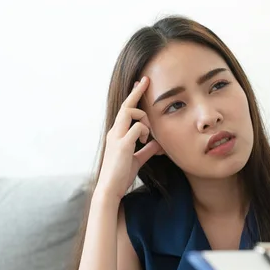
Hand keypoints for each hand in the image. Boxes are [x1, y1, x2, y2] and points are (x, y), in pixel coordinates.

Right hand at [95, 76, 162, 200]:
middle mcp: (115, 132)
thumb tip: (159, 143)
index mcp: (117, 134)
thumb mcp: (137, 159)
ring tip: (148, 136)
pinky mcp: (122, 145)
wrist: (110, 188)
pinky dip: (146, 132)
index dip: (133, 97)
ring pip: (131, 113)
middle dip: (136, 92)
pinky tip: (147, 142)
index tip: (140, 84)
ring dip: (144, 119)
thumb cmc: (121, 174)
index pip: (125, 111)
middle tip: (145, 81)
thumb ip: (147, 150)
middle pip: (126, 106)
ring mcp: (117, 137)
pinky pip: (137, 128)